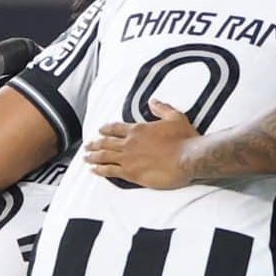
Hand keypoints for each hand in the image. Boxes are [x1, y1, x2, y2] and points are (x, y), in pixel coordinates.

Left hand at [85, 100, 200, 188]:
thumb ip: (162, 109)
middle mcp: (129, 143)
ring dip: (93, 156)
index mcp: (138, 129)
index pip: (116, 127)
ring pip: (104, 156)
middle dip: (95, 143)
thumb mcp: (175, 117)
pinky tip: (93, 170)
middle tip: (87, 146)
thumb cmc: (185, 139)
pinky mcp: (131, 173)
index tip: (100, 131)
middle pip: (106, 142)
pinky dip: (100, 170)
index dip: (106, 129)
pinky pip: (110, 171)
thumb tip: (154, 101)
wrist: (189, 158)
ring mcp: (128, 158)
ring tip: (86, 157)